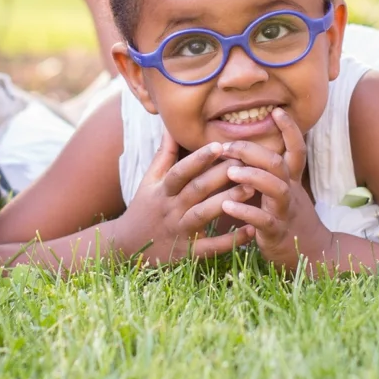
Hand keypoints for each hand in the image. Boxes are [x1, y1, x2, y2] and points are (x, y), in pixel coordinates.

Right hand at [109, 131, 253, 263]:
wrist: (126, 246)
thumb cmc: (144, 208)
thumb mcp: (149, 181)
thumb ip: (164, 154)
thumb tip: (172, 125)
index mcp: (162, 190)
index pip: (180, 172)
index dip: (198, 159)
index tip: (219, 146)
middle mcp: (170, 209)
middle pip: (196, 190)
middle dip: (220, 176)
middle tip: (245, 162)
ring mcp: (179, 231)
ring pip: (203, 215)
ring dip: (227, 202)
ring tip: (251, 189)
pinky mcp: (187, 253)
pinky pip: (211, 247)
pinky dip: (231, 241)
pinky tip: (251, 230)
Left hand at [219, 108, 330, 268]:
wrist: (312, 254)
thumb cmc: (288, 218)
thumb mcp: (283, 192)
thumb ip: (267, 174)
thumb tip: (242, 152)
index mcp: (290, 181)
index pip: (296, 150)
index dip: (290, 131)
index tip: (277, 111)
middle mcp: (290, 192)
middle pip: (278, 164)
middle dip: (253, 152)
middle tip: (228, 146)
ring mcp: (285, 212)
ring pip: (276, 188)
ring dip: (252, 177)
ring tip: (230, 171)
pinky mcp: (277, 233)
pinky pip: (264, 220)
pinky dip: (246, 211)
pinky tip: (228, 205)